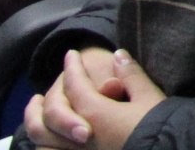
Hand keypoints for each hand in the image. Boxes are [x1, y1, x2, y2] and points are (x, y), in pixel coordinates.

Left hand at [23, 47, 162, 149]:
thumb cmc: (159, 126)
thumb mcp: (150, 97)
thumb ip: (131, 75)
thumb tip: (118, 55)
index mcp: (95, 113)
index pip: (75, 85)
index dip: (72, 67)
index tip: (71, 54)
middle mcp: (79, 136)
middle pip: (49, 114)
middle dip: (42, 102)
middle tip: (38, 95)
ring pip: (43, 141)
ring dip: (36, 125)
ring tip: (36, 116)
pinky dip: (45, 147)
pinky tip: (49, 141)